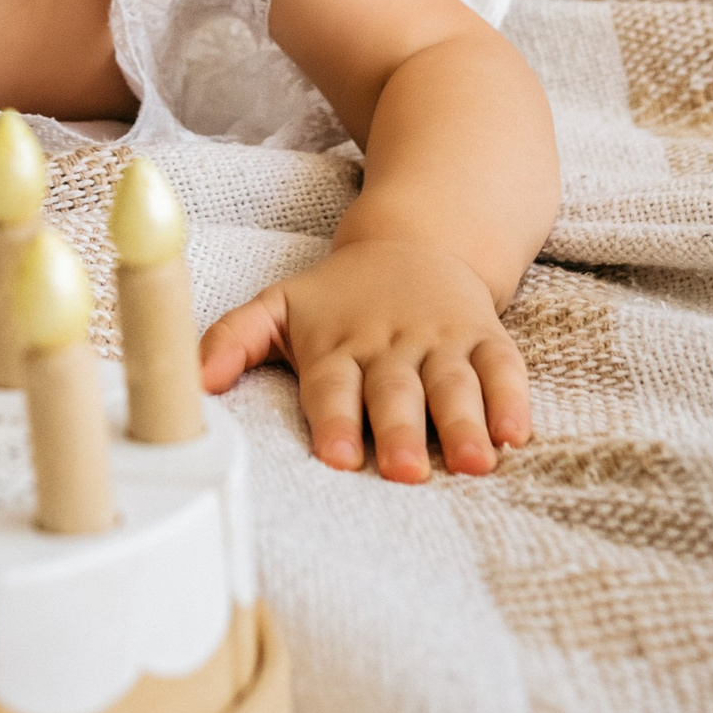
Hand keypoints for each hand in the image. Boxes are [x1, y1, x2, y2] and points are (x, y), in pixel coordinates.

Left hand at [201, 238, 529, 482]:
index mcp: (337, 344)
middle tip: (403, 472)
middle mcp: (390, 344)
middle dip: (400, 430)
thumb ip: (232, 341)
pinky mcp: (484, 336)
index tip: (337, 457)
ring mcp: (441, 339)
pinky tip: (517, 434)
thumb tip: (195, 384)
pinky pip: (504, 366)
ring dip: (463, 423)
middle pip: (396, 390)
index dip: (335, 420)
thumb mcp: (279, 306)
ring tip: (472, 463)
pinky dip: (512, 398)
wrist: (414, 239)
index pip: (333, 385)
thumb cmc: (338, 296)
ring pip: (454, 382)